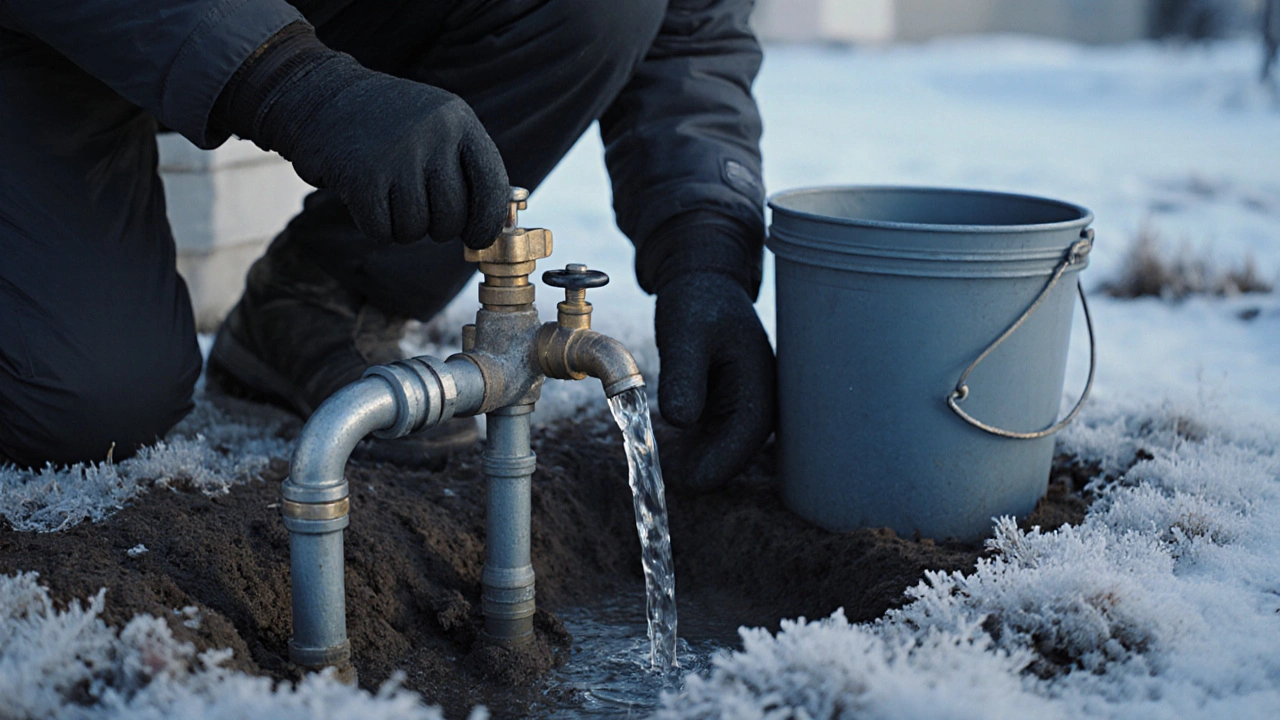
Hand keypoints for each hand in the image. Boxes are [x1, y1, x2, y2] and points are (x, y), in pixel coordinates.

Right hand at [217, 25, 508, 248]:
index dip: (487, 222)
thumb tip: (492, 227)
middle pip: (452, 216)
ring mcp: (397, 155)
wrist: (318, 97)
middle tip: (418, 211)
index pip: (491, 184)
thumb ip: (465, 167)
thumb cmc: (386, 124)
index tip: (476, 238)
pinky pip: (382, 231)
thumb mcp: (436, 126)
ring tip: (389, 197)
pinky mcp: (361, 177)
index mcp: (458, 120)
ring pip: (417, 228)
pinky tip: (366, 201)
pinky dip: (375, 227)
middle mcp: (432, 134)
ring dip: (403, 227)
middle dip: (437, 227)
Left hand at [655, 271, 775, 492]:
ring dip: (697, 461)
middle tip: (664, 474)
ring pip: (723, 448)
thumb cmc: (697, 301)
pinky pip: (713, 436)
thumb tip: (680, 421)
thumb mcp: (685, 334)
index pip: (744, 438)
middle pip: (736, 450)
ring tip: (662, 460)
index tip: (680, 479)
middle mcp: (757, 397)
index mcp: (758, 381)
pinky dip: (693, 447)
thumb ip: (684, 375)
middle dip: (703, 469)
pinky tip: (668, 448)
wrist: (701, 279)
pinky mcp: (726, 404)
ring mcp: (744, 402)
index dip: (714, 466)